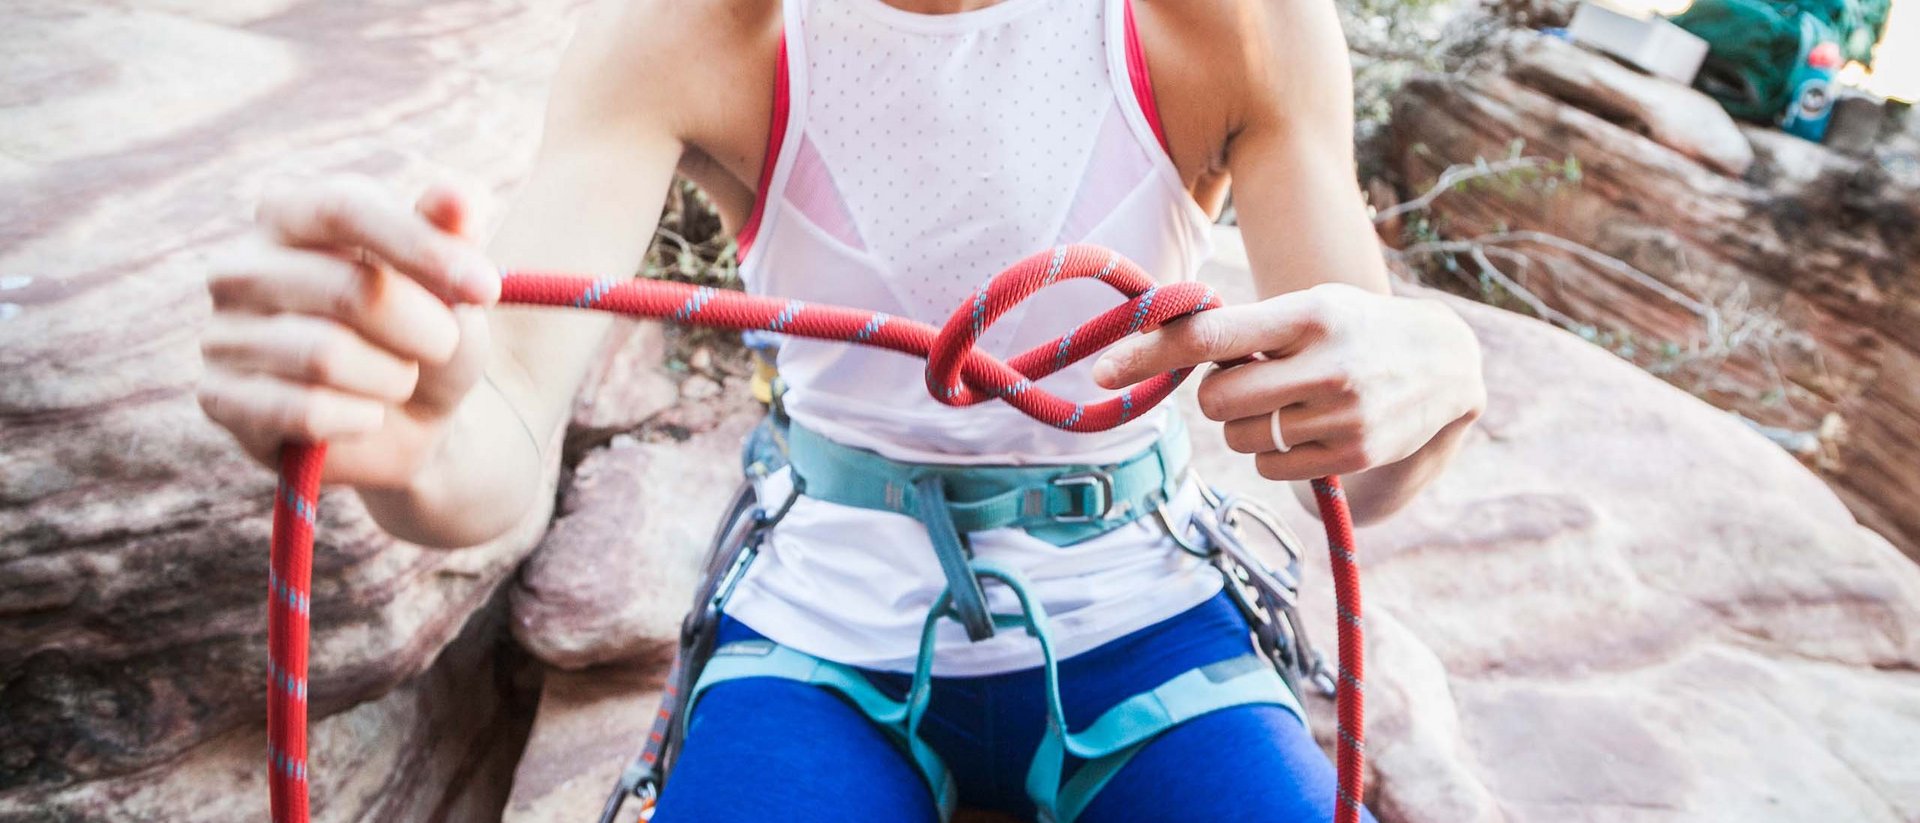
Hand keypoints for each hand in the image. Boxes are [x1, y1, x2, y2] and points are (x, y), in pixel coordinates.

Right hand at [197, 177, 500, 487]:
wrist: (406, 422)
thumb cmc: (424, 331)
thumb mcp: (451, 282)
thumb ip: (452, 234)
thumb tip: (458, 195)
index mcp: (290, 214)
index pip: (344, 207)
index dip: (421, 246)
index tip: (488, 288)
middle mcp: (241, 266)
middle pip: (348, 290)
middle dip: (423, 330)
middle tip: (442, 345)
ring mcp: (220, 333)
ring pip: (327, 356)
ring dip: (391, 378)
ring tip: (396, 378)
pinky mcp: (219, 398)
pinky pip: (305, 411)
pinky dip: (359, 419)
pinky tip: (365, 415)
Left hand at [1093, 283, 1483, 481]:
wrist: (1446, 362)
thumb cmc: (1353, 328)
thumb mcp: (1309, 308)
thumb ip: (1246, 328)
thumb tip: (1161, 345)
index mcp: (1307, 314)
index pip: (1212, 335)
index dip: (1151, 353)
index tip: (1102, 371)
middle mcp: (1327, 363)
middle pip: (1215, 400)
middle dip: (1217, 394)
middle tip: (1251, 378)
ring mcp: (1343, 414)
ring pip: (1238, 437)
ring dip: (1247, 423)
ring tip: (1292, 399)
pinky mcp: (1352, 455)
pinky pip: (1268, 466)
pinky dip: (1272, 452)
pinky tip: (1308, 427)